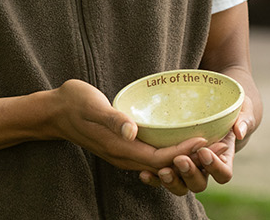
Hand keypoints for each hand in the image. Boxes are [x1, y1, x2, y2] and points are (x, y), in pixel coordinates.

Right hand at [47, 79, 207, 174]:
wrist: (53, 111)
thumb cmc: (73, 103)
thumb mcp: (92, 105)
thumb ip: (112, 119)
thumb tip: (131, 131)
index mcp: (120, 149)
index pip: (160, 158)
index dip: (184, 151)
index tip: (205, 139)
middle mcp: (124, 156)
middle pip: (164, 165)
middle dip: (190, 157)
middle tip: (216, 144)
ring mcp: (122, 154)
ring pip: (159, 163)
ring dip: (182, 156)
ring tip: (205, 145)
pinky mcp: (122, 148)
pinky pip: (150, 157)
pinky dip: (169, 152)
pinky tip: (180, 141)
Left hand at [138, 97, 254, 194]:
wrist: (217, 109)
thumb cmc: (233, 110)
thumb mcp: (243, 110)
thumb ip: (243, 120)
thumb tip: (239, 131)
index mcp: (223, 159)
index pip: (223, 174)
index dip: (214, 167)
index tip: (204, 151)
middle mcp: (205, 169)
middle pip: (199, 183)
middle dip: (189, 173)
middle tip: (180, 159)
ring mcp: (188, 169)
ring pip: (181, 185)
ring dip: (172, 181)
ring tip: (163, 170)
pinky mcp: (172, 164)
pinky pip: (163, 178)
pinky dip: (154, 178)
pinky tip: (144, 173)